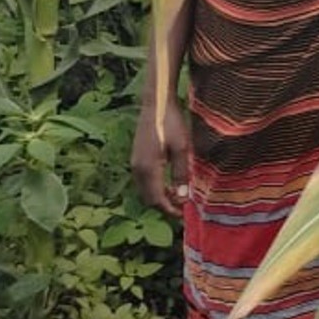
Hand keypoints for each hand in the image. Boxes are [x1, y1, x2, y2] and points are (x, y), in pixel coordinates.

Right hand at [132, 101, 191, 219]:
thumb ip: (181, 173)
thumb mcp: (181, 148)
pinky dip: (156, 188)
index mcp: (148, 168)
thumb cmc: (171, 123)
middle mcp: (137, 169)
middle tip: (183, 208)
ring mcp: (135, 163)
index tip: (184, 214)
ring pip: (145, 191)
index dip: (170, 210)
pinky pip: (144, 181)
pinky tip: (170, 183)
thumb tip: (182, 197)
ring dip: (160, 197)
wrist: (157, 104)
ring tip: (179, 196)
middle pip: (148, 198)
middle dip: (165, 206)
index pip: (156, 199)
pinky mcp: (137, 158)